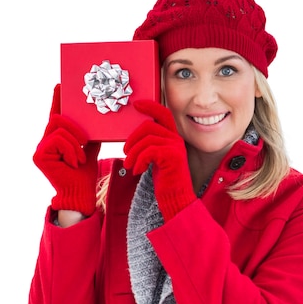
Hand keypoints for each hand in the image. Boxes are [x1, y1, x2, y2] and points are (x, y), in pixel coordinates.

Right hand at [33, 84, 100, 214]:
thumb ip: (89, 138)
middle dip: (75, 128)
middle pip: (58, 119)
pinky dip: (71, 150)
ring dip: (75, 144)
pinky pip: (58, 140)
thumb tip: (97, 125)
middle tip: (85, 142)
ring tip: (80, 159)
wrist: (80, 194)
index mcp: (56, 140)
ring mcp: (40, 149)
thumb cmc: (84, 176)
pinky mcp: (39, 155)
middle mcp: (45, 142)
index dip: (57, 101)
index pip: (57, 117)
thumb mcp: (90, 152)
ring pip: (59, 129)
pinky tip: (73, 163)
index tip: (60, 85)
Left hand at [124, 100, 195, 220]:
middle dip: (132, 138)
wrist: (177, 199)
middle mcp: (176, 140)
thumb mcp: (156, 160)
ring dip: (132, 153)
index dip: (150, 106)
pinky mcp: (172, 157)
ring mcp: (175, 147)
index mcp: (173, 138)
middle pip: (149, 126)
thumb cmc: (165, 182)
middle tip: (125, 153)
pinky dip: (139, 161)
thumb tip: (133, 139)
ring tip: (129, 165)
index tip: (137, 104)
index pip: (163, 113)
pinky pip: (148, 151)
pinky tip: (138, 171)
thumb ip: (150, 147)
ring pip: (146, 140)